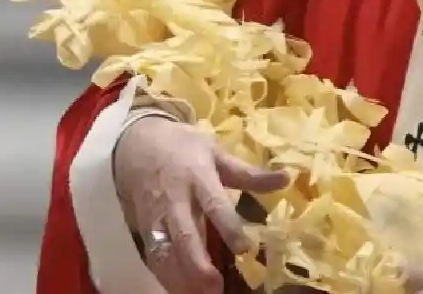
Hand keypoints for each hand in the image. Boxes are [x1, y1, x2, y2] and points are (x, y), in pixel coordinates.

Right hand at [113, 115, 287, 293]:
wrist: (136, 143)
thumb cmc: (183, 148)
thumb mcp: (216, 152)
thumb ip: (248, 174)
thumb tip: (286, 178)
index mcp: (197, 176)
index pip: (213, 203)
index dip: (228, 227)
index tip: (245, 248)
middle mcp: (175, 199)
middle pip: (184, 234)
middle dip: (197, 262)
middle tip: (215, 286)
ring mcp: (156, 216)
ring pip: (164, 250)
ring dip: (181, 276)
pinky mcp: (143, 229)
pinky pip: (153, 257)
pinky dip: (165, 276)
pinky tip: (181, 290)